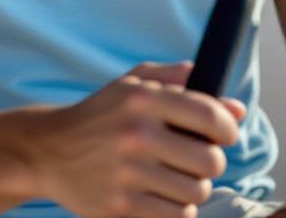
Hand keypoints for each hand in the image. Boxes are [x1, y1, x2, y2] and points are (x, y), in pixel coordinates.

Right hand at [30, 60, 246, 217]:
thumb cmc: (102, 114)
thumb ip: (183, 82)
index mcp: (143, 99)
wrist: (50, 151)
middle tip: (194, 158)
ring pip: (196, 193)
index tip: (221, 134)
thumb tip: (234, 107)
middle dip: (210, 161)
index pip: (210, 116)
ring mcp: (128, 174)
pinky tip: (162, 195)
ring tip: (175, 177)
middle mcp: (136, 134)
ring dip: (192, 187)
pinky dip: (177, 210)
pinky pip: (177, 217)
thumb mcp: (134, 84)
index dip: (227, 128)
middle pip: (210, 162)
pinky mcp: (121, 209)